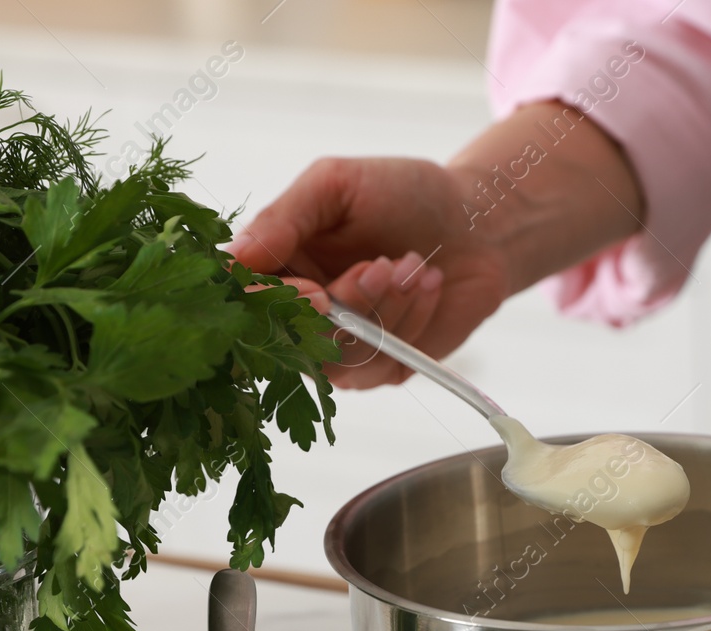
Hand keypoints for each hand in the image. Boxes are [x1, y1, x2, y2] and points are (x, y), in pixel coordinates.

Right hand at [227, 156, 511, 387]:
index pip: (245, 300)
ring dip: (383, 311)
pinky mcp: (383, 365)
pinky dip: (410, 320)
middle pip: (291, 339)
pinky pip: (382, 363)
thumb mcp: (335, 185)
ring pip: (339, 357)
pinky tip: (429, 283)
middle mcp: (302, 311)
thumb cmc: (403, 193)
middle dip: (343, 306)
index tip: (315, 292)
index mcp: (278, 265)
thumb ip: (283, 218)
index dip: (270, 307)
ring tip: (413, 263)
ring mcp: (341, 344)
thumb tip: (234, 256)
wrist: (476, 222)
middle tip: (380, 266)